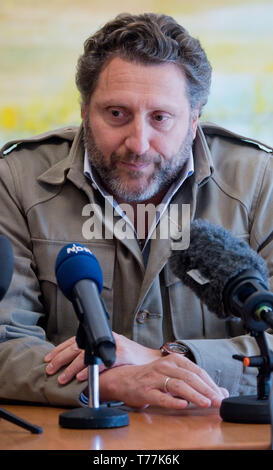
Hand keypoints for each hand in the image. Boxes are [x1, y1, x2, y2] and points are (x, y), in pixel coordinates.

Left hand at [44, 333, 160, 384]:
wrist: (151, 359)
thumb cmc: (130, 358)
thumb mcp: (108, 352)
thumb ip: (94, 355)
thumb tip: (72, 366)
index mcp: (100, 336)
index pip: (75, 341)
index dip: (60, 349)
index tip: (49, 359)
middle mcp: (106, 338)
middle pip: (77, 347)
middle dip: (61, 359)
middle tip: (50, 369)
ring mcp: (114, 345)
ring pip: (87, 354)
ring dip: (71, 368)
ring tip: (63, 378)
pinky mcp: (122, 354)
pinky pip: (102, 363)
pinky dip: (90, 370)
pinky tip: (80, 377)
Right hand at [99, 354, 228, 408]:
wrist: (124, 379)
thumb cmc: (152, 377)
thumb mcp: (174, 375)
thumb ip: (196, 382)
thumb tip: (222, 391)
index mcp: (174, 360)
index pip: (197, 371)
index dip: (210, 383)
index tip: (221, 395)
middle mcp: (164, 367)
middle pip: (190, 377)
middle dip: (206, 390)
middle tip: (218, 401)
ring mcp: (154, 379)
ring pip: (177, 386)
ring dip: (194, 395)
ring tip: (206, 404)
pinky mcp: (145, 391)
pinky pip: (160, 397)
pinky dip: (172, 401)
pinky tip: (182, 405)